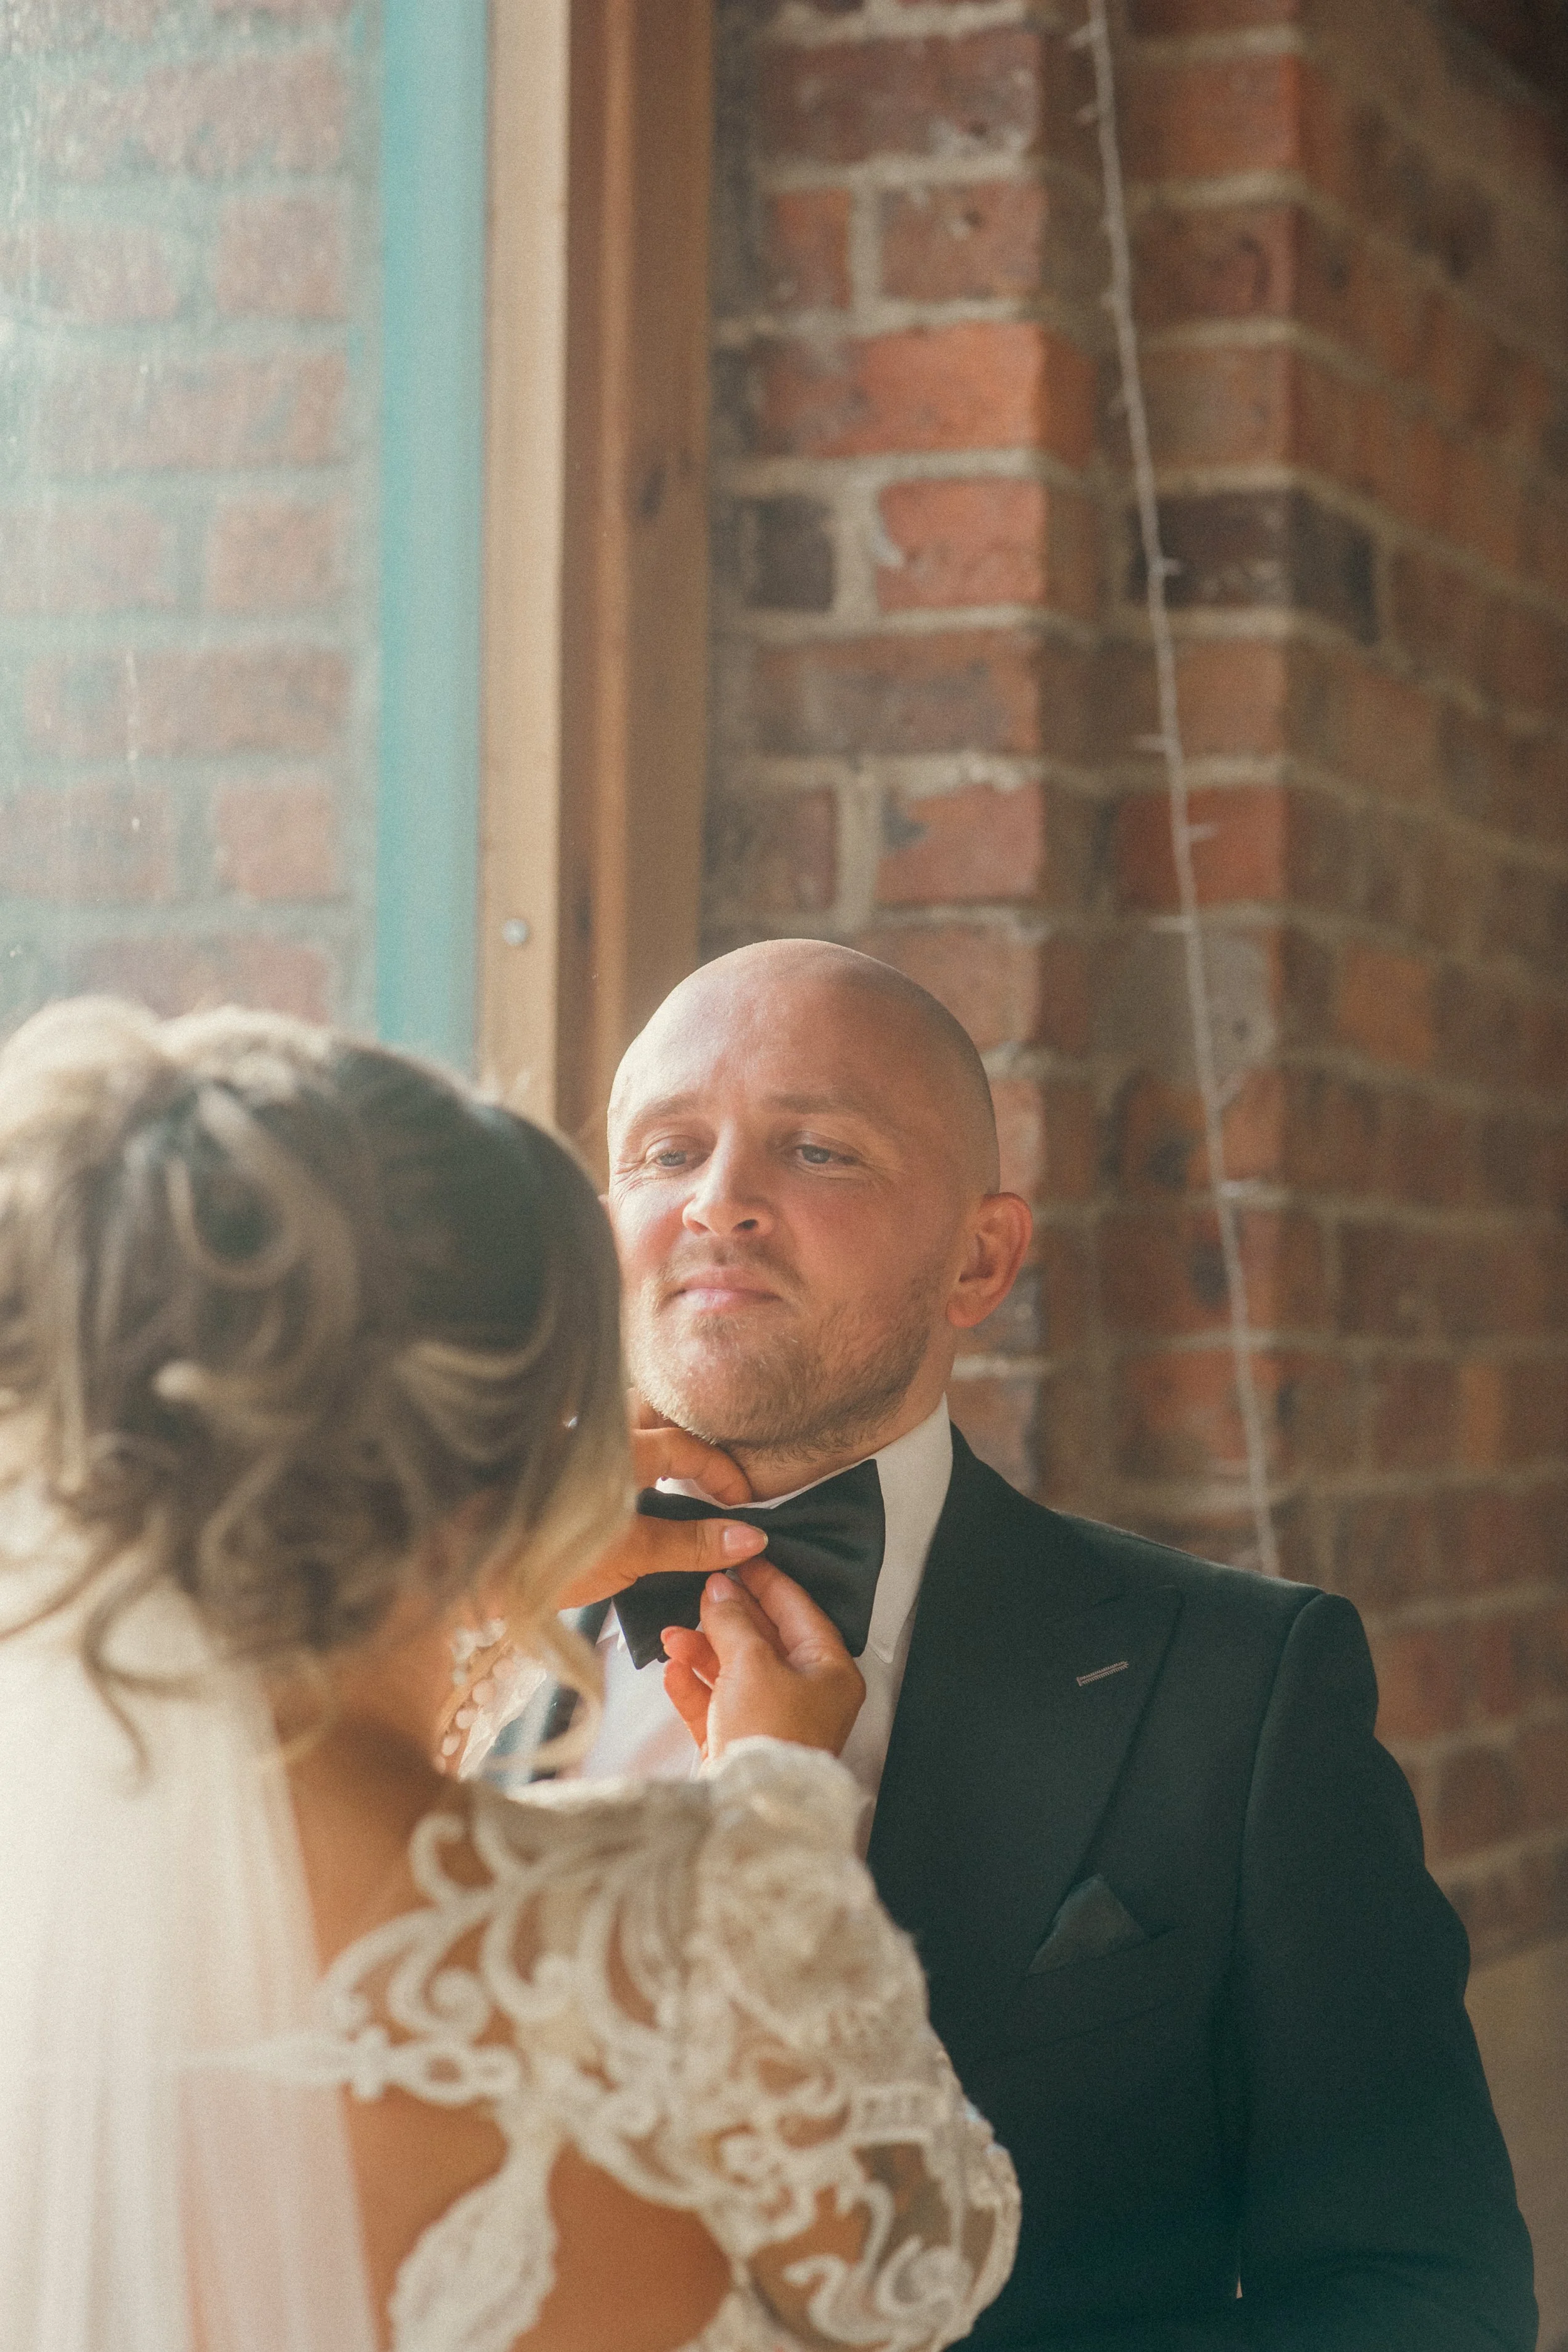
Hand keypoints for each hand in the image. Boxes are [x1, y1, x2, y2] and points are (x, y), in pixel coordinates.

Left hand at [553, 1416, 765, 1610]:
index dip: (722, 1471)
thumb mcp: (629, 1559)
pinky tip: (624, 1474)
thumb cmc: (541, 1564)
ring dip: (650, 1431)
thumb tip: (748, 1538)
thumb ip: (689, 1544)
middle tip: (708, 1469)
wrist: (470, 1568)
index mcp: (618, 1451)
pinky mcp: (542, 1454)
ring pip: (619, 1414)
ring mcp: (563, 1438)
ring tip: (670, 1467)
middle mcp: (591, 1431)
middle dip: (685, 1430)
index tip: (742, 1501)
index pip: (685, 1445)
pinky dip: (618, 1442)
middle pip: (650, 1406)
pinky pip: (590, 1430)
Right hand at [661, 1562, 864, 1762]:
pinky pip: (717, 1705)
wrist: (749, 1810)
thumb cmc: (768, 1732)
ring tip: (671, 1634)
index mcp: (829, 1672)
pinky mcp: (742, 1744)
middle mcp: (806, 1695)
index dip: (767, 1581)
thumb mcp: (752, 1662)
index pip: (800, 1611)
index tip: (740, 1558)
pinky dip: (694, 1687)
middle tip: (700, 1592)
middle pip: (765, 1640)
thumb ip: (733, 1620)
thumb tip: (720, 1589)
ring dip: (702, 1651)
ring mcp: (773, 1721)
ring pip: (735, 1672)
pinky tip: (671, 1671)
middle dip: (727, 1618)